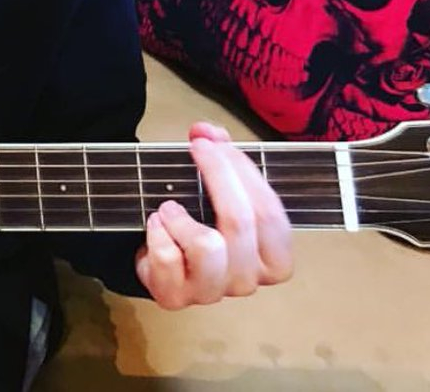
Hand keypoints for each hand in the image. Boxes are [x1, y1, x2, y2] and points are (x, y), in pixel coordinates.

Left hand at [134, 122, 293, 308]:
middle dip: (217, 176)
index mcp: (274, 260)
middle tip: (197, 149)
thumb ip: (219, 155)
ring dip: (183, 217)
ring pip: (208, 247)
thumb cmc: (200, 222)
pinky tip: (155, 224)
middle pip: (241, 222)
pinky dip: (158, 234)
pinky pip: (169, 259)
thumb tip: (207, 131)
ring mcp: (212, 293)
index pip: (270, 212)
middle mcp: (248, 280)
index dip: (243, 171)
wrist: (162, 260)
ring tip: (168, 206)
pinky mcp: (176, 297)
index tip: (215, 144)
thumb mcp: (218, 188)